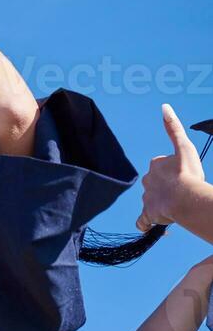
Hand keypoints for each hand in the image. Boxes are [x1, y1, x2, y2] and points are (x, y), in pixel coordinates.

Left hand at [138, 104, 209, 231]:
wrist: (184, 198)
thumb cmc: (188, 173)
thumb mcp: (184, 146)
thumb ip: (173, 127)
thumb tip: (163, 106)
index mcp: (155, 165)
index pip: (163, 167)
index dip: (174, 172)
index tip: (184, 175)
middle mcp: (148, 180)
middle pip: (158, 183)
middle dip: (168, 187)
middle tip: (182, 190)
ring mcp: (147, 198)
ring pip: (154, 200)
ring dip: (163, 203)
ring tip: (177, 206)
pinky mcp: (148, 214)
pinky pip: (143, 221)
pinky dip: (146, 223)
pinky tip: (152, 224)